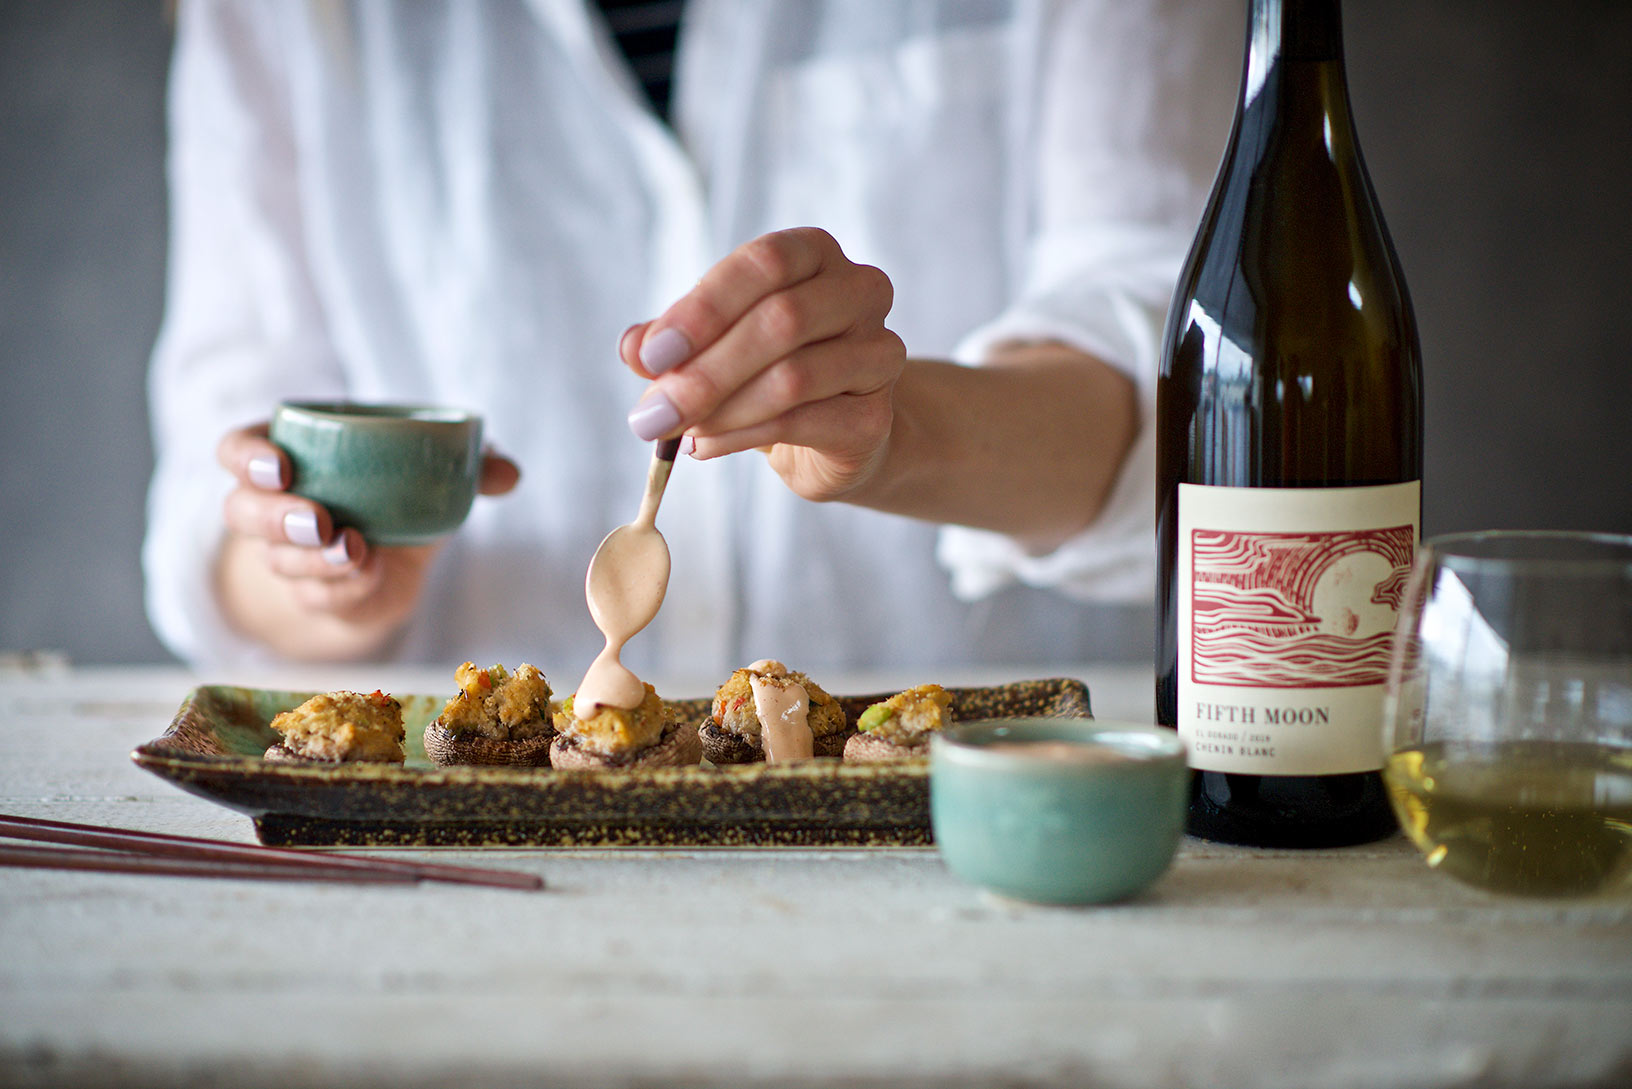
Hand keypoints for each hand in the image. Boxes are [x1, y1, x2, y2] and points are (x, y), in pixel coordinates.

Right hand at [213, 423, 519, 659]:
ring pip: (277, 560)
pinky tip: (370, 574)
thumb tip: (508, 473)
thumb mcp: (430, 472)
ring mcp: (285, 557)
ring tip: (354, 548)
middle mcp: (270, 507)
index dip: (247, 458)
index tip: (280, 465)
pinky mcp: (313, 596)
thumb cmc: (399, 494)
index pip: (237, 452)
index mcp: (285, 457)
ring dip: (314, 559)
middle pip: (243, 512)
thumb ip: (470, 466)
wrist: (396, 556)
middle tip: (318, 518)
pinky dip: (343, 588)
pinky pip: (315, 596)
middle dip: (277, 516)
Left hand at [620, 227, 904, 501]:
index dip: (704, 307)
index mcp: (816, 254)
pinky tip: (704, 446)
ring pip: (793, 377)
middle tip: (653, 412)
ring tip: (678, 431)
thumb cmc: (768, 371)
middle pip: (783, 320)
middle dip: (705, 371)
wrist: (832, 435)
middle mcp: (860, 292)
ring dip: (721, 410)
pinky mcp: (875, 416)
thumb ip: (674, 341)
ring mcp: (878, 354)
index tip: (652, 355)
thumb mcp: (712, 345)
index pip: (764, 262)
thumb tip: (633, 347)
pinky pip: (803, 423)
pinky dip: (741, 437)